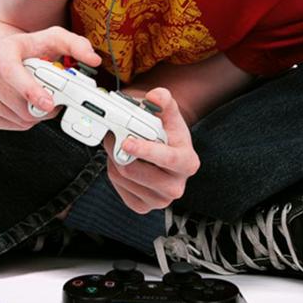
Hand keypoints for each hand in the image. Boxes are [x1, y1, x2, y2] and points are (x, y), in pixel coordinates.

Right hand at [0, 26, 100, 130]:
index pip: (12, 71)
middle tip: (53, 99)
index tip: (49, 103)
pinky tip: (23, 106)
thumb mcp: (53, 38)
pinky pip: (7, 126)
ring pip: (16, 117)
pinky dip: (21, 121)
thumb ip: (76, 45)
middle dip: (42, 106)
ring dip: (33, 114)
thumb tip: (93, 59)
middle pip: (18, 102)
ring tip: (37, 99)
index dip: (31, 90)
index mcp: (1, 49)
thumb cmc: (28, 47)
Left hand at [102, 87, 200, 213]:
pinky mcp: (142, 206)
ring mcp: (160, 200)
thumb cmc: (166, 131)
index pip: (168, 159)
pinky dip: (114, 171)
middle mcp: (177, 186)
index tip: (127, 142)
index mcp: (188, 162)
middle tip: (114, 134)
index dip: (146, 150)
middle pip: (137, 171)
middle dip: (120, 151)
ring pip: (123, 177)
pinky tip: (123, 161)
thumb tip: (156, 96)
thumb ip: (164, 100)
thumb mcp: (168, 112)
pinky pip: (118, 187)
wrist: (161, 148)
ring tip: (119, 145)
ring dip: (114, 158)